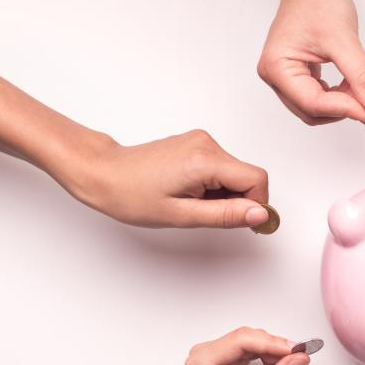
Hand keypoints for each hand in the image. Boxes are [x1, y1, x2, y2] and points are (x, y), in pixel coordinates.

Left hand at [69, 130, 270, 228]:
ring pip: (236, 173)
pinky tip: (190, 192)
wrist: (103, 174)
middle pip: (248, 175)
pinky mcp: (196, 144)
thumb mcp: (182, 215)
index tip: (244, 223)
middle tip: (207, 215)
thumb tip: (261, 215)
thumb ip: (226, 215)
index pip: (256, 179)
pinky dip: (215, 184)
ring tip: (193, 203)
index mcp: (205, 160)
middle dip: (237, 200)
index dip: (256, 204)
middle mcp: (207, 144)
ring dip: (225, 193)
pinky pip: (222, 167)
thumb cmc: (131, 195)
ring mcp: (202, 141)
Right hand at [258, 0, 364, 125]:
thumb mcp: (344, 40)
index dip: (345, 109)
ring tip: (359, 87)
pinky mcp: (296, 76)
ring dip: (341, 104)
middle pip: (312, 112)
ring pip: (316, 109)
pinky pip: (318, 98)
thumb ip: (362, 77)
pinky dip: (337, 97)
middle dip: (343, 109)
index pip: (313, 103)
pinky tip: (350, 85)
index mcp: (277, 67)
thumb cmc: (318, 1)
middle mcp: (275, 76)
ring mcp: (284, 77)